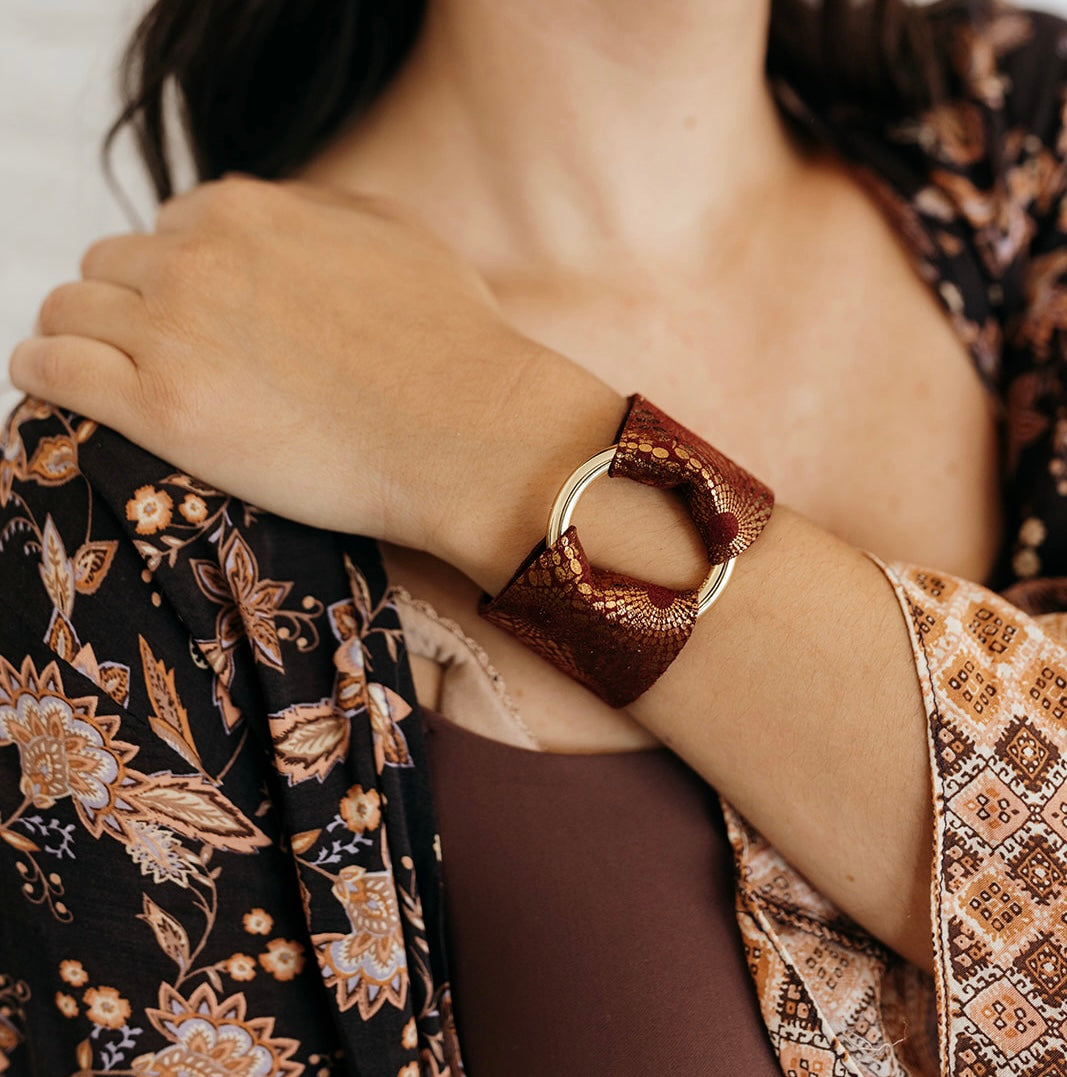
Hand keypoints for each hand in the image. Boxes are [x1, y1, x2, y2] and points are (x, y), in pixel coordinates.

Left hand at [9, 177, 622, 565]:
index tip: (196, 319)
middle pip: (111, 266)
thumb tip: (289, 212)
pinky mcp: (159, 406)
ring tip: (106, 374)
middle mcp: (197, 255)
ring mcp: (172, 329)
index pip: (169, 228)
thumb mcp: (398, 237)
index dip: (180, 277)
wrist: (470, 431)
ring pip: (68, 311)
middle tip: (162, 356)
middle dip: (130, 305)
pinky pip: (50, 369)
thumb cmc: (454, 345)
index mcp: (247, 212)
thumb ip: (322, 212)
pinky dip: (46, 373)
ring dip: (81, 336)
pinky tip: (62, 389)